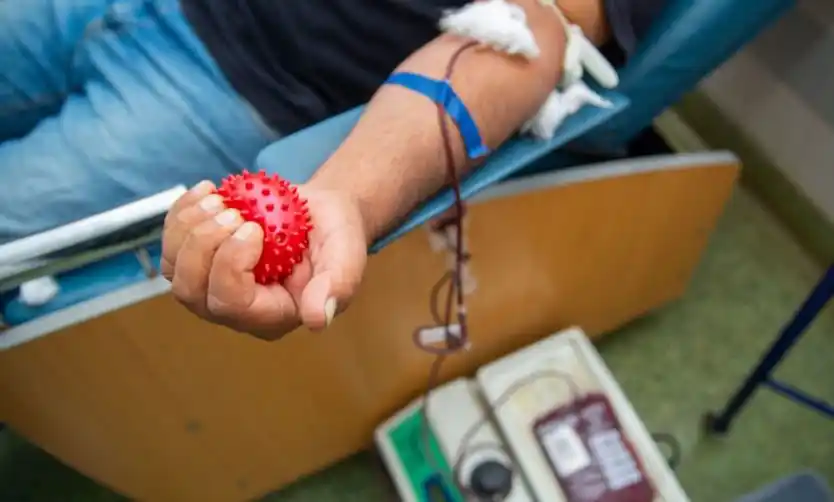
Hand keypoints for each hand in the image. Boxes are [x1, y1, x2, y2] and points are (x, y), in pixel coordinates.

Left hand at [161, 180, 368, 339]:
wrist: (320, 216)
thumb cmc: (335, 239)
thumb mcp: (346, 258)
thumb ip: (337, 287)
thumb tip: (318, 321)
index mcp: (271, 316)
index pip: (231, 304)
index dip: (230, 264)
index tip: (254, 228)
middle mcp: (235, 310)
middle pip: (191, 292)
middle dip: (203, 246)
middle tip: (232, 211)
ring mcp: (211, 286)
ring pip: (173, 269)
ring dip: (188, 228)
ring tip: (218, 198)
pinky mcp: (198, 261)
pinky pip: (170, 243)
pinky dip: (182, 213)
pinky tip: (208, 190)